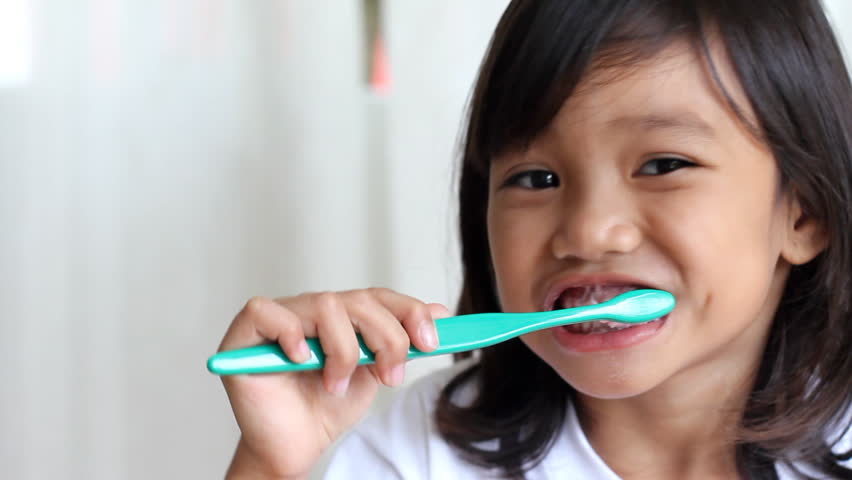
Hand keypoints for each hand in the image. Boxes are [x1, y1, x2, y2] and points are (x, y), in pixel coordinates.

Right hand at [218, 288, 448, 478]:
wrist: (294, 447)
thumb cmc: (327, 408)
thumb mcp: (376, 372)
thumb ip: (402, 340)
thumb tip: (441, 311)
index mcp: (341, 315)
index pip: (379, 295)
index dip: (409, 312)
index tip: (431, 342)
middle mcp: (310, 309)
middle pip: (357, 299)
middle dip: (386, 337)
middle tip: (390, 376)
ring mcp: (278, 318)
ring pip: (324, 304)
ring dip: (343, 350)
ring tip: (336, 384)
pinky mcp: (245, 334)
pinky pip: (267, 312)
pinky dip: (290, 334)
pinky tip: (301, 361)